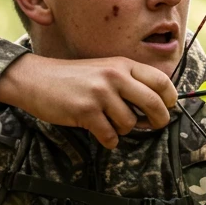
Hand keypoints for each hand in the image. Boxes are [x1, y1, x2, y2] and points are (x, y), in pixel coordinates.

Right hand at [0, 53, 177, 148]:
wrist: (35, 79)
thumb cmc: (73, 78)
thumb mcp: (104, 69)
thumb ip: (129, 82)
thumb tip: (156, 106)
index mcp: (122, 64)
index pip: (160, 81)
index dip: (170, 98)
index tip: (168, 108)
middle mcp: (114, 76)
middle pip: (153, 103)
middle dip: (159, 120)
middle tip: (154, 125)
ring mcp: (100, 93)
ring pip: (130, 123)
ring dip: (123, 129)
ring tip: (109, 122)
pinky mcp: (86, 111)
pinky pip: (110, 136)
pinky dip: (108, 139)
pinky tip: (98, 131)